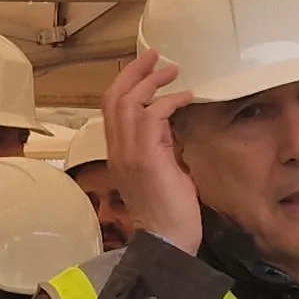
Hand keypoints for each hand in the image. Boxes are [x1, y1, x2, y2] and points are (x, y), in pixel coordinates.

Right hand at [100, 48, 201, 254]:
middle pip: (113, 98)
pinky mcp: (147, 157)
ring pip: (128, 101)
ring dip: (151, 81)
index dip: (126, 85)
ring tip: (172, 69)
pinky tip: (186, 97)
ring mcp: (129, 153)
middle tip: (155, 56)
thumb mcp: (161, 172)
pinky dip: (169, 101)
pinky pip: (152, 116)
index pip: (111, 110)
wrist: (166, 241)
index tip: (146, 70)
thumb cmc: (168, 214)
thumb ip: (158, 148)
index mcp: (118, 154)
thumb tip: (169, 127)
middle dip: (134, 72)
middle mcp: (117, 151)